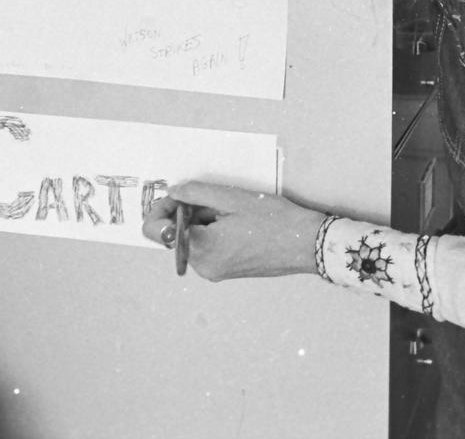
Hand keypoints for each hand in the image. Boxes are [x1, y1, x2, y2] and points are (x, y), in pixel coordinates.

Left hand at [141, 181, 326, 281]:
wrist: (308, 245)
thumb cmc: (274, 221)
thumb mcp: (232, 198)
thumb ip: (195, 193)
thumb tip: (173, 192)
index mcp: (200, 249)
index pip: (157, 230)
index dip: (163, 207)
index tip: (181, 195)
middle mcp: (203, 266)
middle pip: (176, 232)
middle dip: (189, 212)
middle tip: (217, 199)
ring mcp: (215, 272)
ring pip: (193, 238)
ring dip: (204, 220)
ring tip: (233, 210)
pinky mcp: (226, 271)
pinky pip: (207, 246)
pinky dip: (214, 231)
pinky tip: (238, 221)